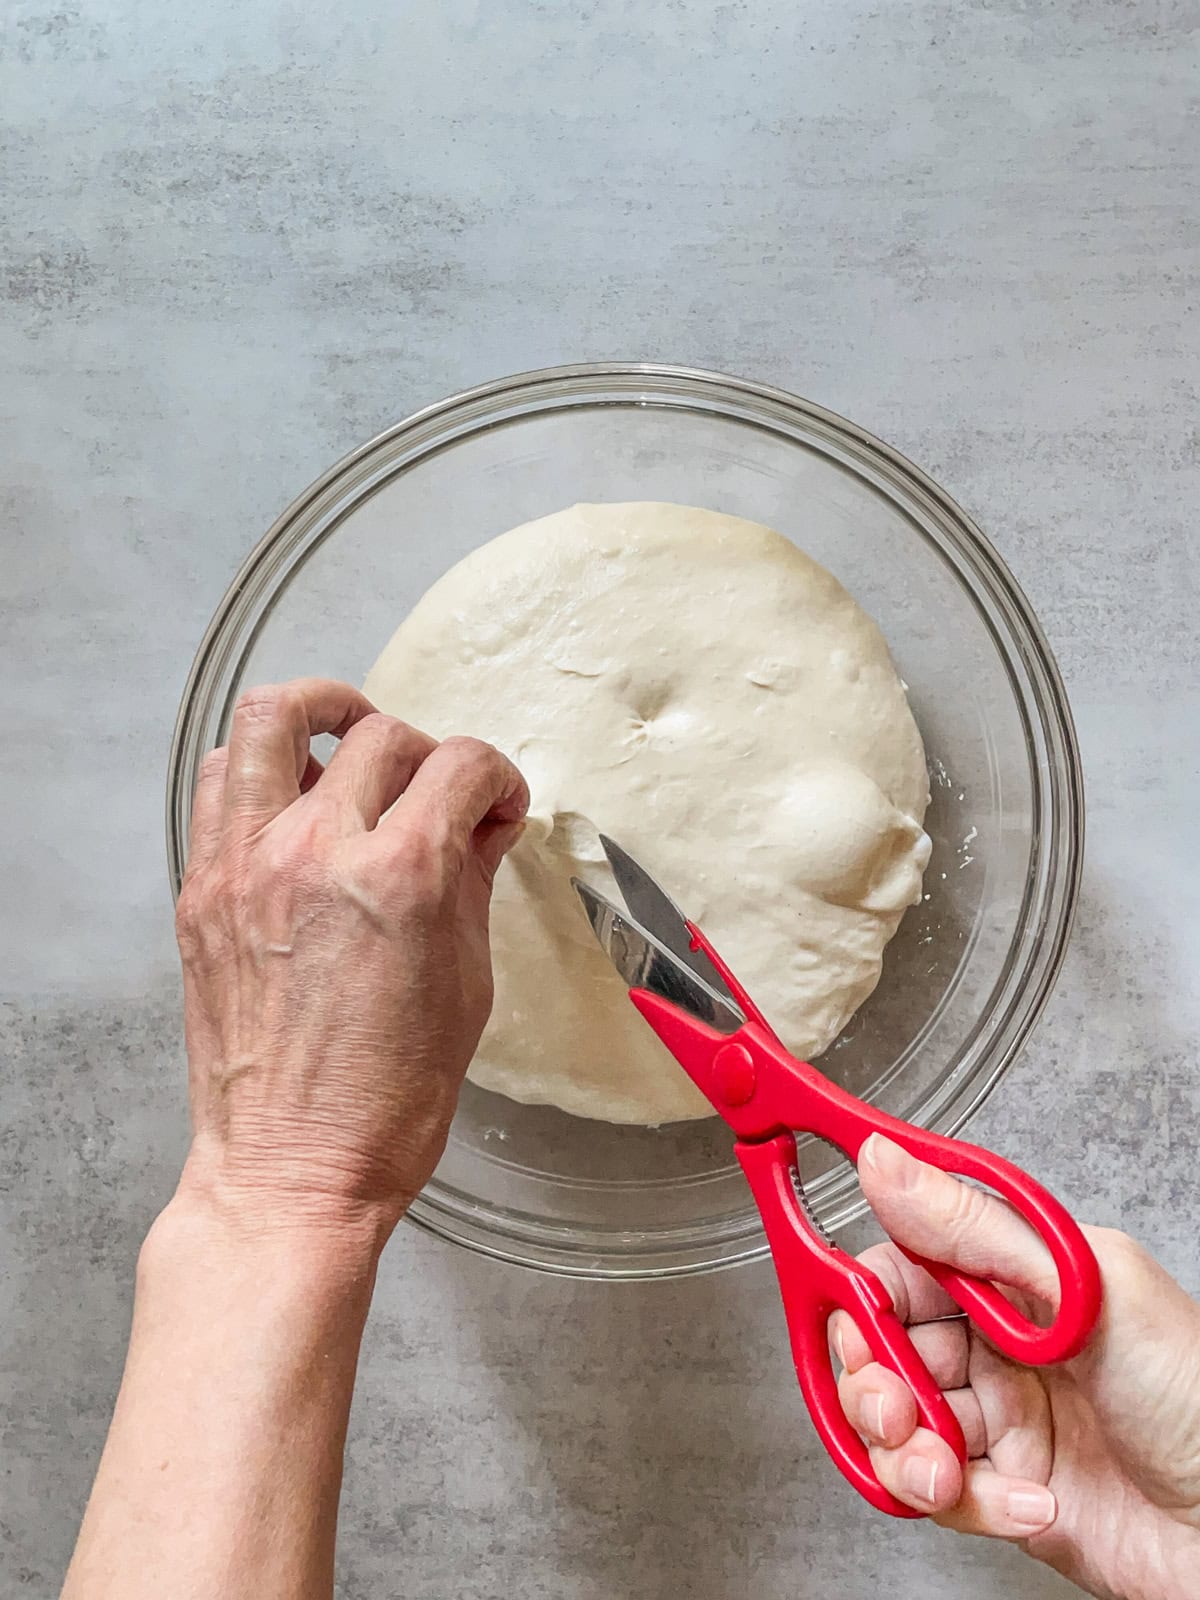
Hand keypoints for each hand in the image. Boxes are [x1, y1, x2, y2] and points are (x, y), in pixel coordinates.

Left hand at [173, 677, 527, 1238]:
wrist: (293, 1168)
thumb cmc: (387, 1100)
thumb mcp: (467, 982)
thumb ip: (470, 881)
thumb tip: (480, 824)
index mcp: (402, 876)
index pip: (460, 765)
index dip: (496, 777)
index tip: (497, 803)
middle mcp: (318, 851)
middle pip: (381, 735)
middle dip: (428, 754)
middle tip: (439, 795)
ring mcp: (247, 864)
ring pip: (272, 719)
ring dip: (323, 710)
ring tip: (348, 736)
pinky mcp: (203, 889)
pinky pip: (218, 781)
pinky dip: (259, 768)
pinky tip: (290, 796)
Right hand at [833, 1135, 1199, 1599]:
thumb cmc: (1199, 1396)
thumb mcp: (1084, 1288)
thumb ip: (974, 1228)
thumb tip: (886, 1161)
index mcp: (1016, 1276)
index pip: (903, 1267)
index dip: (865, 1293)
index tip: (858, 1316)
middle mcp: (999, 1343)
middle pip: (883, 1350)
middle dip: (873, 1384)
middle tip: (896, 1408)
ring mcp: (1001, 1419)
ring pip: (897, 1426)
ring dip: (907, 1453)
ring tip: (944, 1469)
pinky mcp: (1004, 1493)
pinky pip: (940, 1492)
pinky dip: (967, 1503)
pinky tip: (1025, 1502)